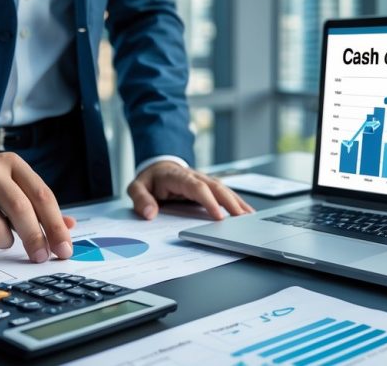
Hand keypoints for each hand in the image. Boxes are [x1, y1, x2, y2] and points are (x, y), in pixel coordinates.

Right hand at [0, 144, 75, 261]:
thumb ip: (39, 205)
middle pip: (20, 208)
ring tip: (2, 239)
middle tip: (40, 256)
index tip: (63, 249)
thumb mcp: (13, 183)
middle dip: (35, 238)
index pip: (41, 195)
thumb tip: (69, 227)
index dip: (56, 225)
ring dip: (4, 241)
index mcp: (12, 164)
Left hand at [127, 161, 254, 219]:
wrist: (157, 166)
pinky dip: (237, 202)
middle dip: (230, 202)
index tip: (218, 216)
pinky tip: (247, 213)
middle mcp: (194, 176)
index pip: (197, 187)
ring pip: (224, 189)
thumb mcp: (136, 187)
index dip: (209, 201)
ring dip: (237, 202)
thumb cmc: (150, 180)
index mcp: (178, 176)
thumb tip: (150, 213)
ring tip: (250, 217)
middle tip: (242, 218)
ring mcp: (203, 180)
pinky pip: (224, 192)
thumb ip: (141, 199)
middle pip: (216, 187)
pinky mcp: (208, 186)